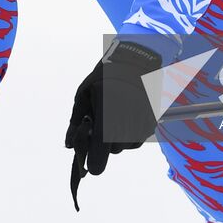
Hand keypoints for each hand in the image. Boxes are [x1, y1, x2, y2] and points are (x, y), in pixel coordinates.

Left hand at [64, 38, 162, 208]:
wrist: (137, 60)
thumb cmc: (106, 76)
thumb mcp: (84, 94)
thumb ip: (76, 122)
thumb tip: (71, 146)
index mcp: (106, 115)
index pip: (100, 155)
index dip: (92, 162)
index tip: (88, 162)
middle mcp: (126, 123)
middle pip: (112, 152)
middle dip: (103, 142)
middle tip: (100, 121)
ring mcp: (141, 124)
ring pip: (124, 147)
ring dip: (116, 138)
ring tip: (115, 113)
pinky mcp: (151, 123)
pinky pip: (136, 140)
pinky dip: (129, 134)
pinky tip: (126, 115)